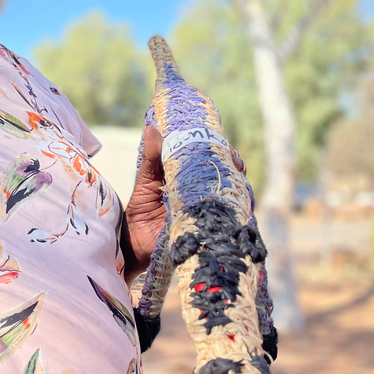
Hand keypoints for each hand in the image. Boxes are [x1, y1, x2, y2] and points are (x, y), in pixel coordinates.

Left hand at [121, 125, 245, 282]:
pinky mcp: (209, 227)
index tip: (220, 141)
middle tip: (232, 158)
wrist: (136, 245)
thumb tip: (152, 128)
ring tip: (235, 173)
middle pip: (227, 173)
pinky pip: (229, 216)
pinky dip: (234, 206)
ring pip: (232, 192)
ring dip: (237, 181)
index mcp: (188, 178)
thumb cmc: (140, 212)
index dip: (219, 148)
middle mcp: (202, 192)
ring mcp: (208, 209)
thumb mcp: (145, 182)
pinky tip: (232, 199)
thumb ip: (151, 158)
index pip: (210, 158)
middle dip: (233, 163)